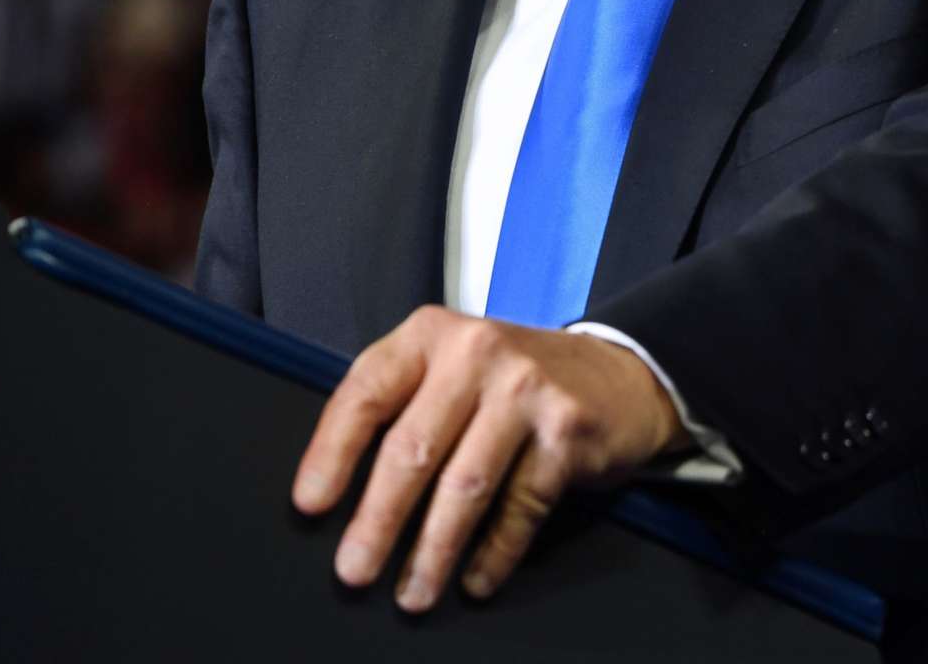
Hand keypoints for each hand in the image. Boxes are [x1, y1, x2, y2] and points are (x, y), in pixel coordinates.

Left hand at [292, 306, 683, 611]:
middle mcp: (478, 352)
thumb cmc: (513, 381)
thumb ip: (401, 405)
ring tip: (413, 592)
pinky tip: (476, 579)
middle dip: (378, 521)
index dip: (331, 453)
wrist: (617, 373)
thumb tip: (340, 491)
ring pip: (465, 486)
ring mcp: (527, 389)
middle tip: (354, 570)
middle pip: (413, 449)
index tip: (310, 505)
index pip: (366, 393)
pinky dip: (494, 553)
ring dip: (433, 551)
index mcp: (431, 334)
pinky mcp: (567, 430)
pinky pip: (519, 507)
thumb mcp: (451, 366)